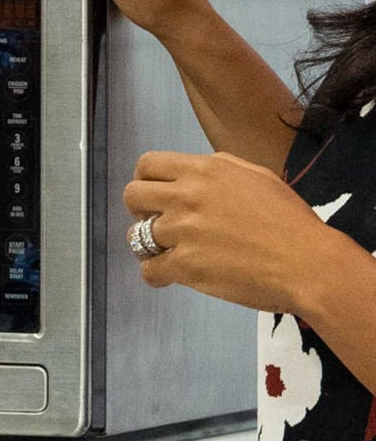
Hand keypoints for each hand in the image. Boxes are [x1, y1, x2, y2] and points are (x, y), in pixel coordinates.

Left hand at [123, 150, 342, 313]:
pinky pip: (148, 270)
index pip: (147, 164)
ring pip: (136, 236)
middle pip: (132, 195)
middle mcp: (187, 195)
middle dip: (140, 211)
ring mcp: (183, 231)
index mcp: (204, 170)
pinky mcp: (185, 265)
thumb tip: (193, 170)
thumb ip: (219, 169)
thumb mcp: (257, 176)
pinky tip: (172, 276)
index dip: (146, 180)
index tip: (156, 196)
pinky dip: (156, 275)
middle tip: (160, 224)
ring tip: (171, 253)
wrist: (309, 263)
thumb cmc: (291, 221)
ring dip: (150, 246)